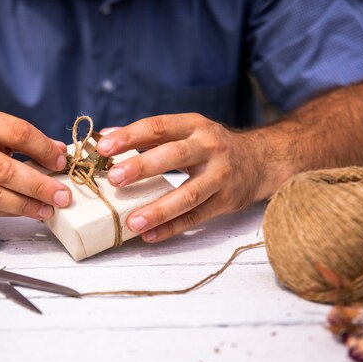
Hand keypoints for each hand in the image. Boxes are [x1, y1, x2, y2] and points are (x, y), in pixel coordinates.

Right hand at [0, 104, 71, 218]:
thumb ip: (21, 138)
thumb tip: (59, 152)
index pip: (17, 132)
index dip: (44, 149)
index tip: (62, 162)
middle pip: (5, 169)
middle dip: (39, 185)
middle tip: (63, 196)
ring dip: (25, 205)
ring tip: (48, 210)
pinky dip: (8, 212)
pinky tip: (26, 212)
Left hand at [96, 113, 263, 242]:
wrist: (259, 160)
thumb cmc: (208, 146)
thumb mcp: (185, 131)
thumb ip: (148, 135)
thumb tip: (105, 136)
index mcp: (193, 126)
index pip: (158, 127)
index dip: (130, 136)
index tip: (103, 147)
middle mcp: (209, 147)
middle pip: (174, 156)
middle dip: (143, 167)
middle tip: (115, 179)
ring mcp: (220, 175)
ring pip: (188, 194)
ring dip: (158, 209)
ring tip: (132, 221)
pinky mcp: (226, 200)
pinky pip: (196, 217)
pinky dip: (172, 228)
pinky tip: (149, 235)